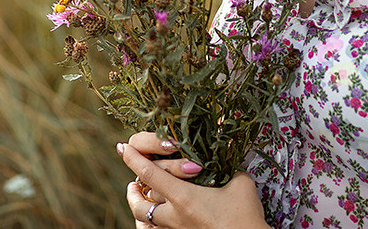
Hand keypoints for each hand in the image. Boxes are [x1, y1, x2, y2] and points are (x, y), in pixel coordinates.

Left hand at [118, 133, 269, 228]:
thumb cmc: (245, 215)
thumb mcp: (240, 183)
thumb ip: (229, 163)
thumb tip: (226, 147)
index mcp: (184, 198)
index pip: (150, 174)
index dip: (133, 159)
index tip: (122, 148)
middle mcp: (175, 216)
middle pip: (141, 203)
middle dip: (134, 191)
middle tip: (132, 182)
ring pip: (148, 219)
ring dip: (141, 206)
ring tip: (139, 195)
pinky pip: (161, 228)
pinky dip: (154, 220)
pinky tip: (162, 211)